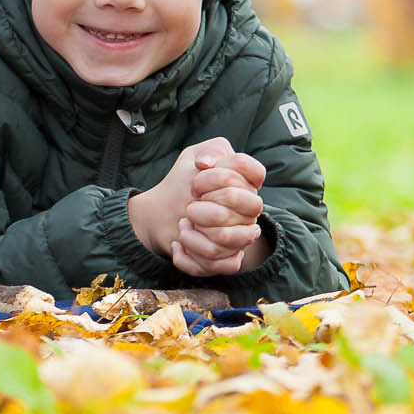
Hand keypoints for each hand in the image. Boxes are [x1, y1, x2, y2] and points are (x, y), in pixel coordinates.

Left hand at [171, 151, 270, 276]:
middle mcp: (249, 213)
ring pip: (227, 236)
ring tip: (183, 223)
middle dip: (209, 200)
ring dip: (195, 228)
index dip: (222, 173)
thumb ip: (210, 149)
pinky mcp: (226, 261)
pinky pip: (222, 264)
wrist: (159, 213)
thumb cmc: (183, 184)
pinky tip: (178, 244)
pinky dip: (190, 253)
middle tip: (190, 202)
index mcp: (247, 186)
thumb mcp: (194, 157)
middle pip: (248, 205)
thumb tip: (206, 164)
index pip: (255, 172)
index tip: (197, 176)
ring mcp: (241, 238)